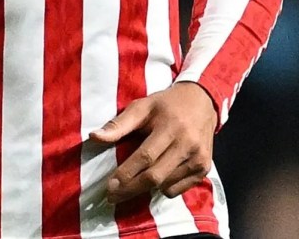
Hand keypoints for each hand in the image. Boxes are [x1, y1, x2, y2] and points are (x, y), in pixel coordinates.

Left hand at [88, 82, 217, 203]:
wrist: (202, 101)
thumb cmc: (166, 104)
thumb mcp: (142, 106)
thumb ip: (118, 124)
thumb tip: (94, 137)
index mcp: (170, 126)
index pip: (145, 156)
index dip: (126, 173)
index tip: (109, 186)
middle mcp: (187, 144)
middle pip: (155, 176)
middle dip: (131, 189)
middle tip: (112, 196)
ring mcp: (198, 158)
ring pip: (165, 185)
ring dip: (145, 189)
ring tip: (130, 185)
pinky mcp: (204, 168)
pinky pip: (178, 189)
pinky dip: (162, 188)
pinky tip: (155, 178)